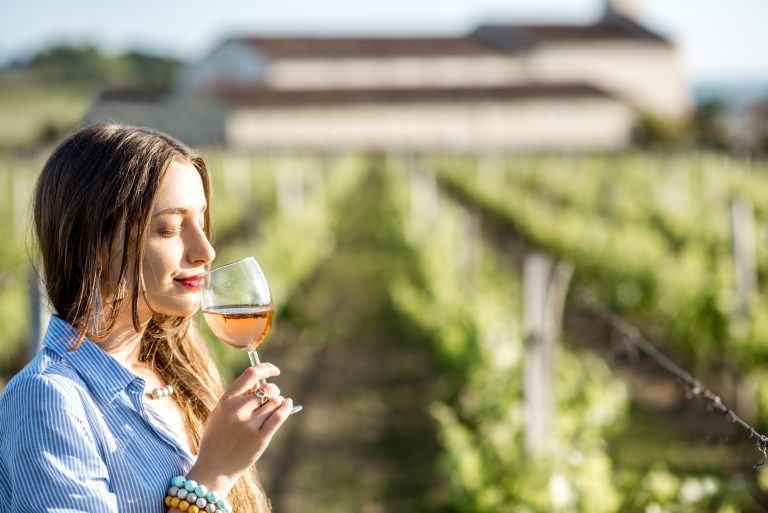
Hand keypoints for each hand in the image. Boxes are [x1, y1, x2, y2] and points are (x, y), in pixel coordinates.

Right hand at [185, 363, 293, 495]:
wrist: (213, 468)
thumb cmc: (217, 438)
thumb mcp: (219, 413)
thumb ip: (236, 398)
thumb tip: (259, 383)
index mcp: (226, 400)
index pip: (251, 374)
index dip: (266, 368)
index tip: (274, 371)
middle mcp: (238, 410)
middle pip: (266, 389)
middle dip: (274, 390)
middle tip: (273, 396)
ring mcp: (249, 425)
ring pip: (274, 403)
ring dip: (278, 402)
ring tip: (276, 406)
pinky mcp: (259, 439)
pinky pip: (278, 417)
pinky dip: (286, 408)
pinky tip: (287, 405)